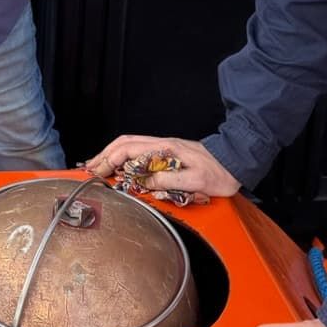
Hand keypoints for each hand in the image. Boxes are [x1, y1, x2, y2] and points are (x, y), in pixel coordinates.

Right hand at [83, 135, 241, 198]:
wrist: (236, 161)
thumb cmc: (219, 171)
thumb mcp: (194, 181)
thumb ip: (167, 180)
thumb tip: (143, 181)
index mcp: (165, 148)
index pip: (128, 149)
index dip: (109, 160)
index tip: (97, 171)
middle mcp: (161, 145)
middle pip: (124, 144)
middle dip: (104, 155)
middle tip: (89, 168)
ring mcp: (164, 148)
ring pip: (129, 146)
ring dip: (111, 155)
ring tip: (98, 167)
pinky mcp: (168, 154)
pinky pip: (139, 153)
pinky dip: (124, 158)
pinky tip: (120, 168)